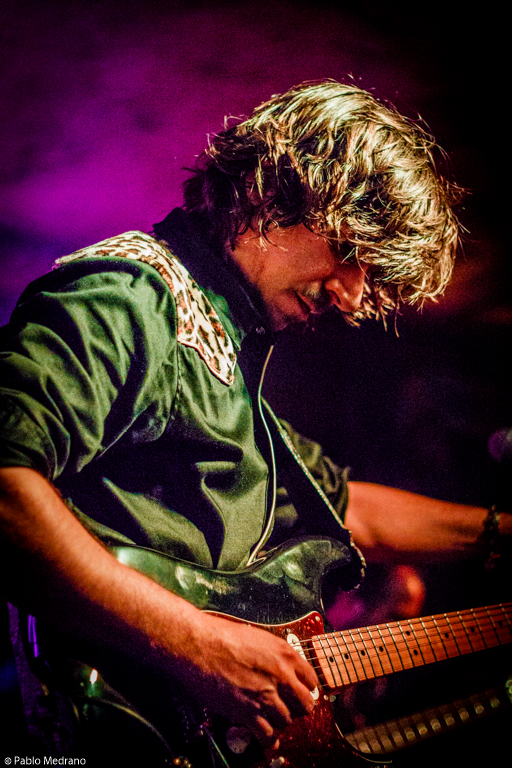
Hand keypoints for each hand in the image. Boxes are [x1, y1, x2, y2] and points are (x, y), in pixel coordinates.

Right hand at [173, 612, 317, 747]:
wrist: (197, 644)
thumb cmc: (221, 636)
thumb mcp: (258, 637)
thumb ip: (274, 655)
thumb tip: (281, 667)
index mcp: (285, 653)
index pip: (311, 679)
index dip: (304, 688)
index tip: (299, 692)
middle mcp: (280, 675)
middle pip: (305, 704)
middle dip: (298, 708)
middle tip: (288, 708)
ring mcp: (265, 695)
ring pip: (288, 721)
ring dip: (280, 721)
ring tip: (271, 718)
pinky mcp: (248, 712)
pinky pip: (268, 735)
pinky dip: (268, 739)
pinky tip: (265, 736)